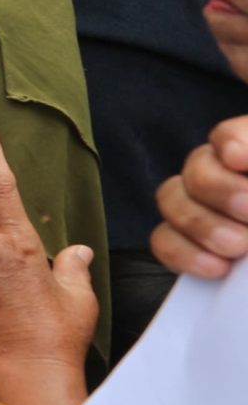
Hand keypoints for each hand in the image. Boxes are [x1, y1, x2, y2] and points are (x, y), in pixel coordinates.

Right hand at [151, 115, 247, 276]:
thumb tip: (238, 167)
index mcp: (246, 154)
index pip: (231, 136)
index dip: (232, 140)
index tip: (238, 158)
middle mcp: (225, 171)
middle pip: (198, 165)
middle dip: (220, 190)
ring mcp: (204, 205)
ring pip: (172, 198)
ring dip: (202, 224)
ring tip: (237, 247)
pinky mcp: (190, 241)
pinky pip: (164, 239)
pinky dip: (184, 253)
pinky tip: (215, 267)